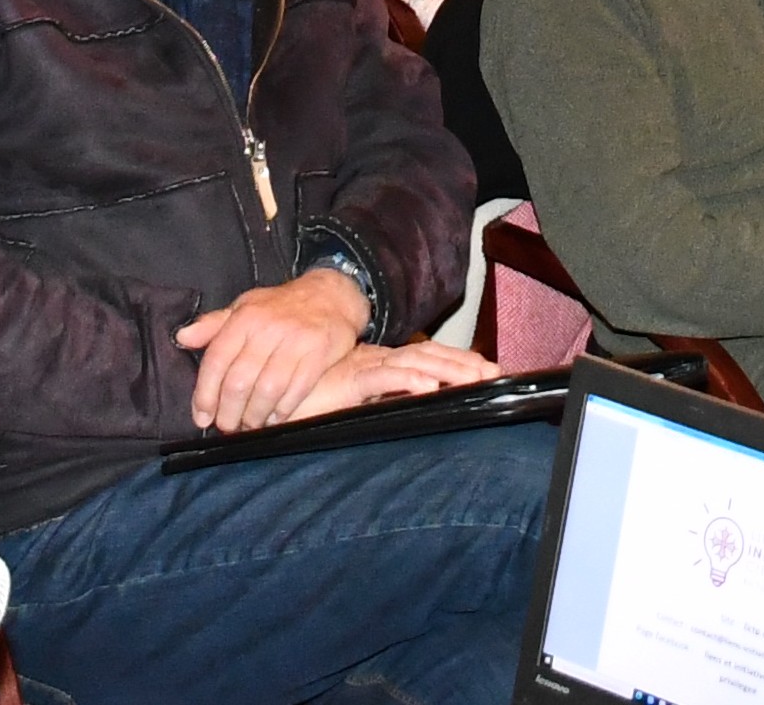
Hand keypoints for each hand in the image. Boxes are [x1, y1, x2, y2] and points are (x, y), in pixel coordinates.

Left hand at [177, 268, 372, 433]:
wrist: (330, 295)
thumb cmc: (280, 306)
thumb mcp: (244, 307)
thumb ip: (213, 325)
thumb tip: (182, 337)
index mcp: (244, 317)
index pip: (216, 360)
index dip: (205, 394)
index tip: (202, 417)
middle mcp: (268, 328)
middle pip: (239, 381)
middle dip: (229, 412)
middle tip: (228, 427)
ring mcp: (295, 341)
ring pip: (267, 390)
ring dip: (255, 416)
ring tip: (250, 425)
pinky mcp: (318, 353)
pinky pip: (296, 390)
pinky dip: (282, 411)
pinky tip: (274, 418)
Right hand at [287, 335, 506, 419]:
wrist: (270, 397)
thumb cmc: (307, 403)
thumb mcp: (350, 404)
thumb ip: (376, 401)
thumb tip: (412, 406)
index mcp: (378, 364)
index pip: (424, 358)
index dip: (455, 361)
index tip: (485, 369)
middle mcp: (375, 360)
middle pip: (428, 357)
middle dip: (463, 363)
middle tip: (494, 372)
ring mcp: (363, 367)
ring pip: (414, 364)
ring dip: (447, 370)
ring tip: (476, 378)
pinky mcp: (348, 380)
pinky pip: (383, 378)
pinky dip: (408, 380)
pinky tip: (430, 387)